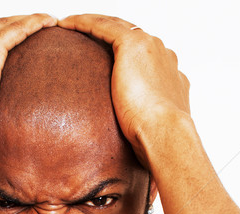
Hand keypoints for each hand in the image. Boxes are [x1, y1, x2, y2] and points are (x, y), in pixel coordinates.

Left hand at [58, 14, 189, 166]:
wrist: (167, 136)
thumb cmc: (161, 143)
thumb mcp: (152, 135)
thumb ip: (145, 133)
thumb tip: (139, 166)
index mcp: (171, 77)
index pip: (146, 59)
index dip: (127, 58)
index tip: (110, 63)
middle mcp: (163, 56)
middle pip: (132, 37)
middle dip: (111, 35)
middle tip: (89, 37)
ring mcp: (150, 48)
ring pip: (117, 27)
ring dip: (95, 25)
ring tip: (73, 26)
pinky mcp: (132, 45)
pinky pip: (103, 26)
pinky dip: (85, 23)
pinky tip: (68, 24)